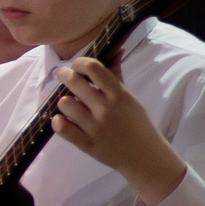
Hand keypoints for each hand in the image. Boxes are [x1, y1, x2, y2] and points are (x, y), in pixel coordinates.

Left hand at [53, 58, 186, 205]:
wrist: (145, 157)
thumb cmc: (137, 123)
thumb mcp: (130, 97)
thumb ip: (117, 74)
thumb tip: (116, 48)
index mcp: (119, 95)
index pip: (94, 68)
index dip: (80, 62)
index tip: (78, 65)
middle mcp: (106, 109)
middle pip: (74, 82)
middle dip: (64, 75)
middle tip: (64, 76)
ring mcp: (95, 127)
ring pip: (64, 103)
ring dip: (64, 101)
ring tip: (70, 103)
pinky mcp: (86, 144)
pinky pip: (61, 127)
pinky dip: (58, 122)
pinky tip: (63, 119)